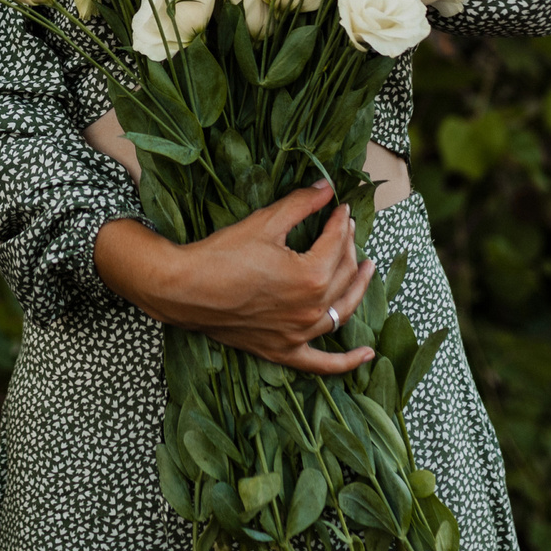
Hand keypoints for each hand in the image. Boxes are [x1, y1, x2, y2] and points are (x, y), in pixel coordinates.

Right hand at [94, 180, 376, 374]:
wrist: (184, 289)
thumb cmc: (221, 255)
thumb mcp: (265, 223)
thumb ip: (301, 204)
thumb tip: (327, 187)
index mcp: (311, 277)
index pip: (337, 244)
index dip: (341, 222)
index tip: (340, 208)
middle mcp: (311, 309)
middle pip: (343, 274)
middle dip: (347, 246)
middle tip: (344, 228)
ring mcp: (299, 334)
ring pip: (342, 311)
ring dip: (358, 289)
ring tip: (366, 269)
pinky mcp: (283, 350)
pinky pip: (321, 363)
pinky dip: (346, 362)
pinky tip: (367, 355)